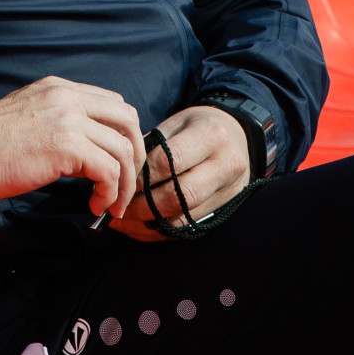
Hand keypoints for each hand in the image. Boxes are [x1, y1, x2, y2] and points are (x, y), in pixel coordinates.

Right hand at [0, 75, 145, 218]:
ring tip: (110, 204)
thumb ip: (58, 118)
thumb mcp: (29, 115)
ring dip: (124, 183)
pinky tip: (95, 205)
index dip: (123, 135)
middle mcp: (68, 97)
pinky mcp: (67, 146)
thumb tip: (86, 146)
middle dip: (134, 155)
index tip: (118, 163)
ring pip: (122, 148)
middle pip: (128, 119)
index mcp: (60, 89)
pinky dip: (109, 192)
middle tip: (124, 183)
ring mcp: (69, 119)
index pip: (112, 103)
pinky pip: (108, 170)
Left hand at [108, 105, 249, 242]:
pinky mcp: (224, 209)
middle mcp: (226, 165)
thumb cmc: (197, 126)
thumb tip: (119, 174)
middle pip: (178, 195)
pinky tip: (139, 228)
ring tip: (122, 221)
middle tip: (117, 206)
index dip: (140, 176)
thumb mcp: (176, 123)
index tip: (119, 181)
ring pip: (183, 217)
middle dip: (142, 205)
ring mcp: (228, 191)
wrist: (236, 135)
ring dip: (147, 223)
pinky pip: (188, 228)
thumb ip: (150, 146)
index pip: (169, 161)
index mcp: (211, 135)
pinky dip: (160, 231)